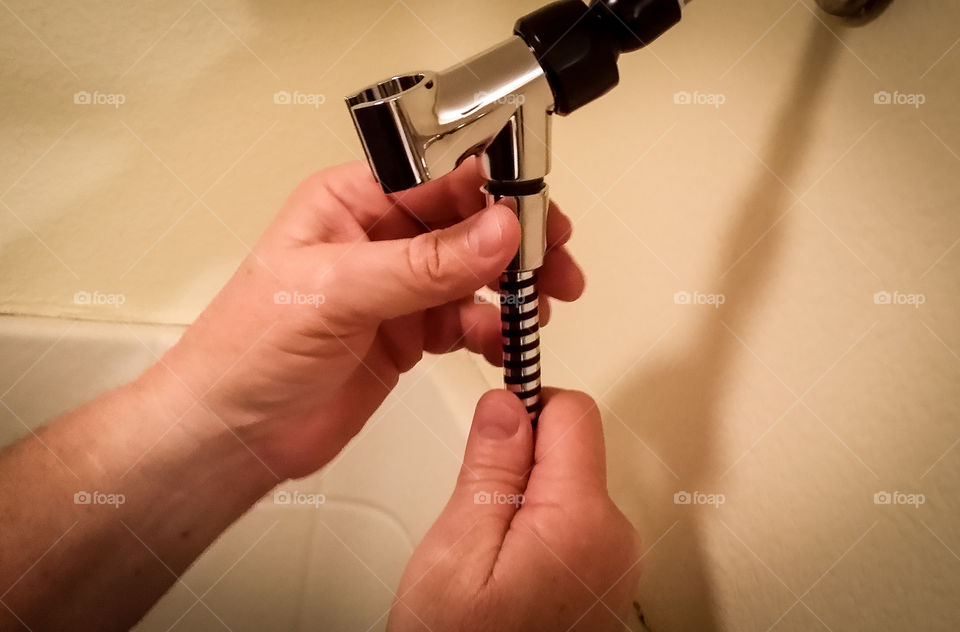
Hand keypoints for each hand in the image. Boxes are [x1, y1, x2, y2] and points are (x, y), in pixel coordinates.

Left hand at [150, 159, 583, 478]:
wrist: (234, 434)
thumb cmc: (248, 350)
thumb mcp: (336, 294)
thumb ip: (422, 264)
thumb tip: (496, 231)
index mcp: (352, 202)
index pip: (437, 174)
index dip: (490, 186)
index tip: (534, 211)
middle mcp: (380, 238)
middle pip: (468, 222)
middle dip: (516, 240)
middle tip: (555, 262)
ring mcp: (398, 288)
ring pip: (475, 273)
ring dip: (512, 288)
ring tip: (539, 308)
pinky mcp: (410, 333)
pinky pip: (468, 321)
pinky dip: (492, 331)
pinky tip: (503, 344)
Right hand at [388, 389, 640, 630]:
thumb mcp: (456, 555)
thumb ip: (489, 469)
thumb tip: (508, 403)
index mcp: (581, 521)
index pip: (572, 412)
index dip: (525, 404)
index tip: (494, 414)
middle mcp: (613, 540)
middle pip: (573, 448)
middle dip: (519, 460)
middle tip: (474, 504)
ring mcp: (614, 565)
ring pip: (568, 487)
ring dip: (525, 498)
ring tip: (486, 551)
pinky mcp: (604, 583)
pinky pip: (572, 525)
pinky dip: (537, 529)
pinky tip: (506, 570)